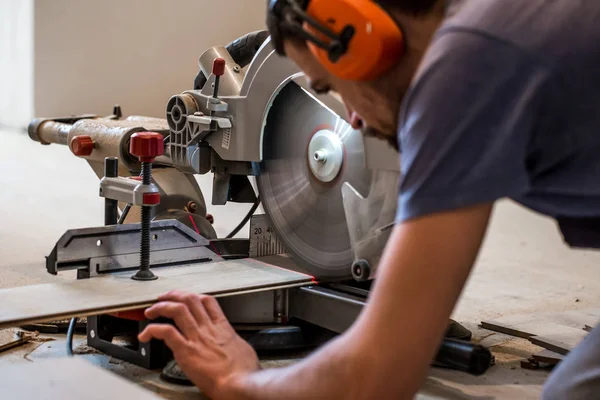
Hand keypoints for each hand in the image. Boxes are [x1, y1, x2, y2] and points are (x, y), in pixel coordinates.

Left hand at [138, 291, 259, 396]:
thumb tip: (232, 344)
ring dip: (160, 307)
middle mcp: (208, 329)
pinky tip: (145, 334)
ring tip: (151, 311)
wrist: (240, 383)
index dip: (193, 295)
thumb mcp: (242, 348)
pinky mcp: (186, 351)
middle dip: (173, 295)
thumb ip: (232, 343)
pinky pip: (166, 332)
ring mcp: (196, 338)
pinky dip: (152, 330)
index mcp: (222, 327)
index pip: (207, 301)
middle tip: (163, 298)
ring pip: (176, 310)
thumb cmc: (245, 371)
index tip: (185, 297)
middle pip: (189, 299)